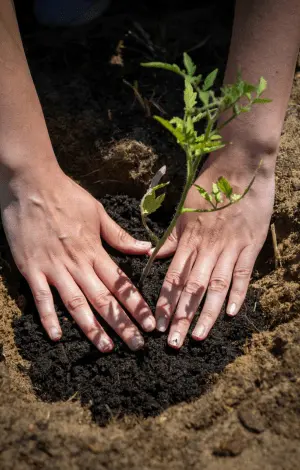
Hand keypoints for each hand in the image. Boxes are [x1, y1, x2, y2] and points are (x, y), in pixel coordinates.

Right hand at [0, 167, 154, 351]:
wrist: (31, 183)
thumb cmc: (66, 195)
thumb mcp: (98, 212)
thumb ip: (120, 236)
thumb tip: (146, 249)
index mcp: (95, 250)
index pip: (121, 283)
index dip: (136, 305)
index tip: (150, 324)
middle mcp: (77, 263)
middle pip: (103, 299)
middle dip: (122, 324)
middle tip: (137, 346)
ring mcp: (53, 267)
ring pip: (76, 303)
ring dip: (92, 328)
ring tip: (106, 348)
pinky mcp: (31, 268)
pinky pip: (41, 297)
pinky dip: (48, 317)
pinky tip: (57, 337)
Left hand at [154, 155, 274, 347]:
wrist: (239, 166)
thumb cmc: (208, 188)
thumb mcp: (184, 210)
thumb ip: (171, 237)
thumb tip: (152, 256)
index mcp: (189, 239)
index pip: (173, 277)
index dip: (165, 301)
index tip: (157, 323)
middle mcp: (207, 247)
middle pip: (192, 287)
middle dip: (181, 316)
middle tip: (173, 342)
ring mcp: (230, 247)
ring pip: (216, 285)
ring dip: (206, 313)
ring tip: (198, 336)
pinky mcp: (251, 245)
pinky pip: (243, 273)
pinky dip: (237, 293)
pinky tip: (230, 313)